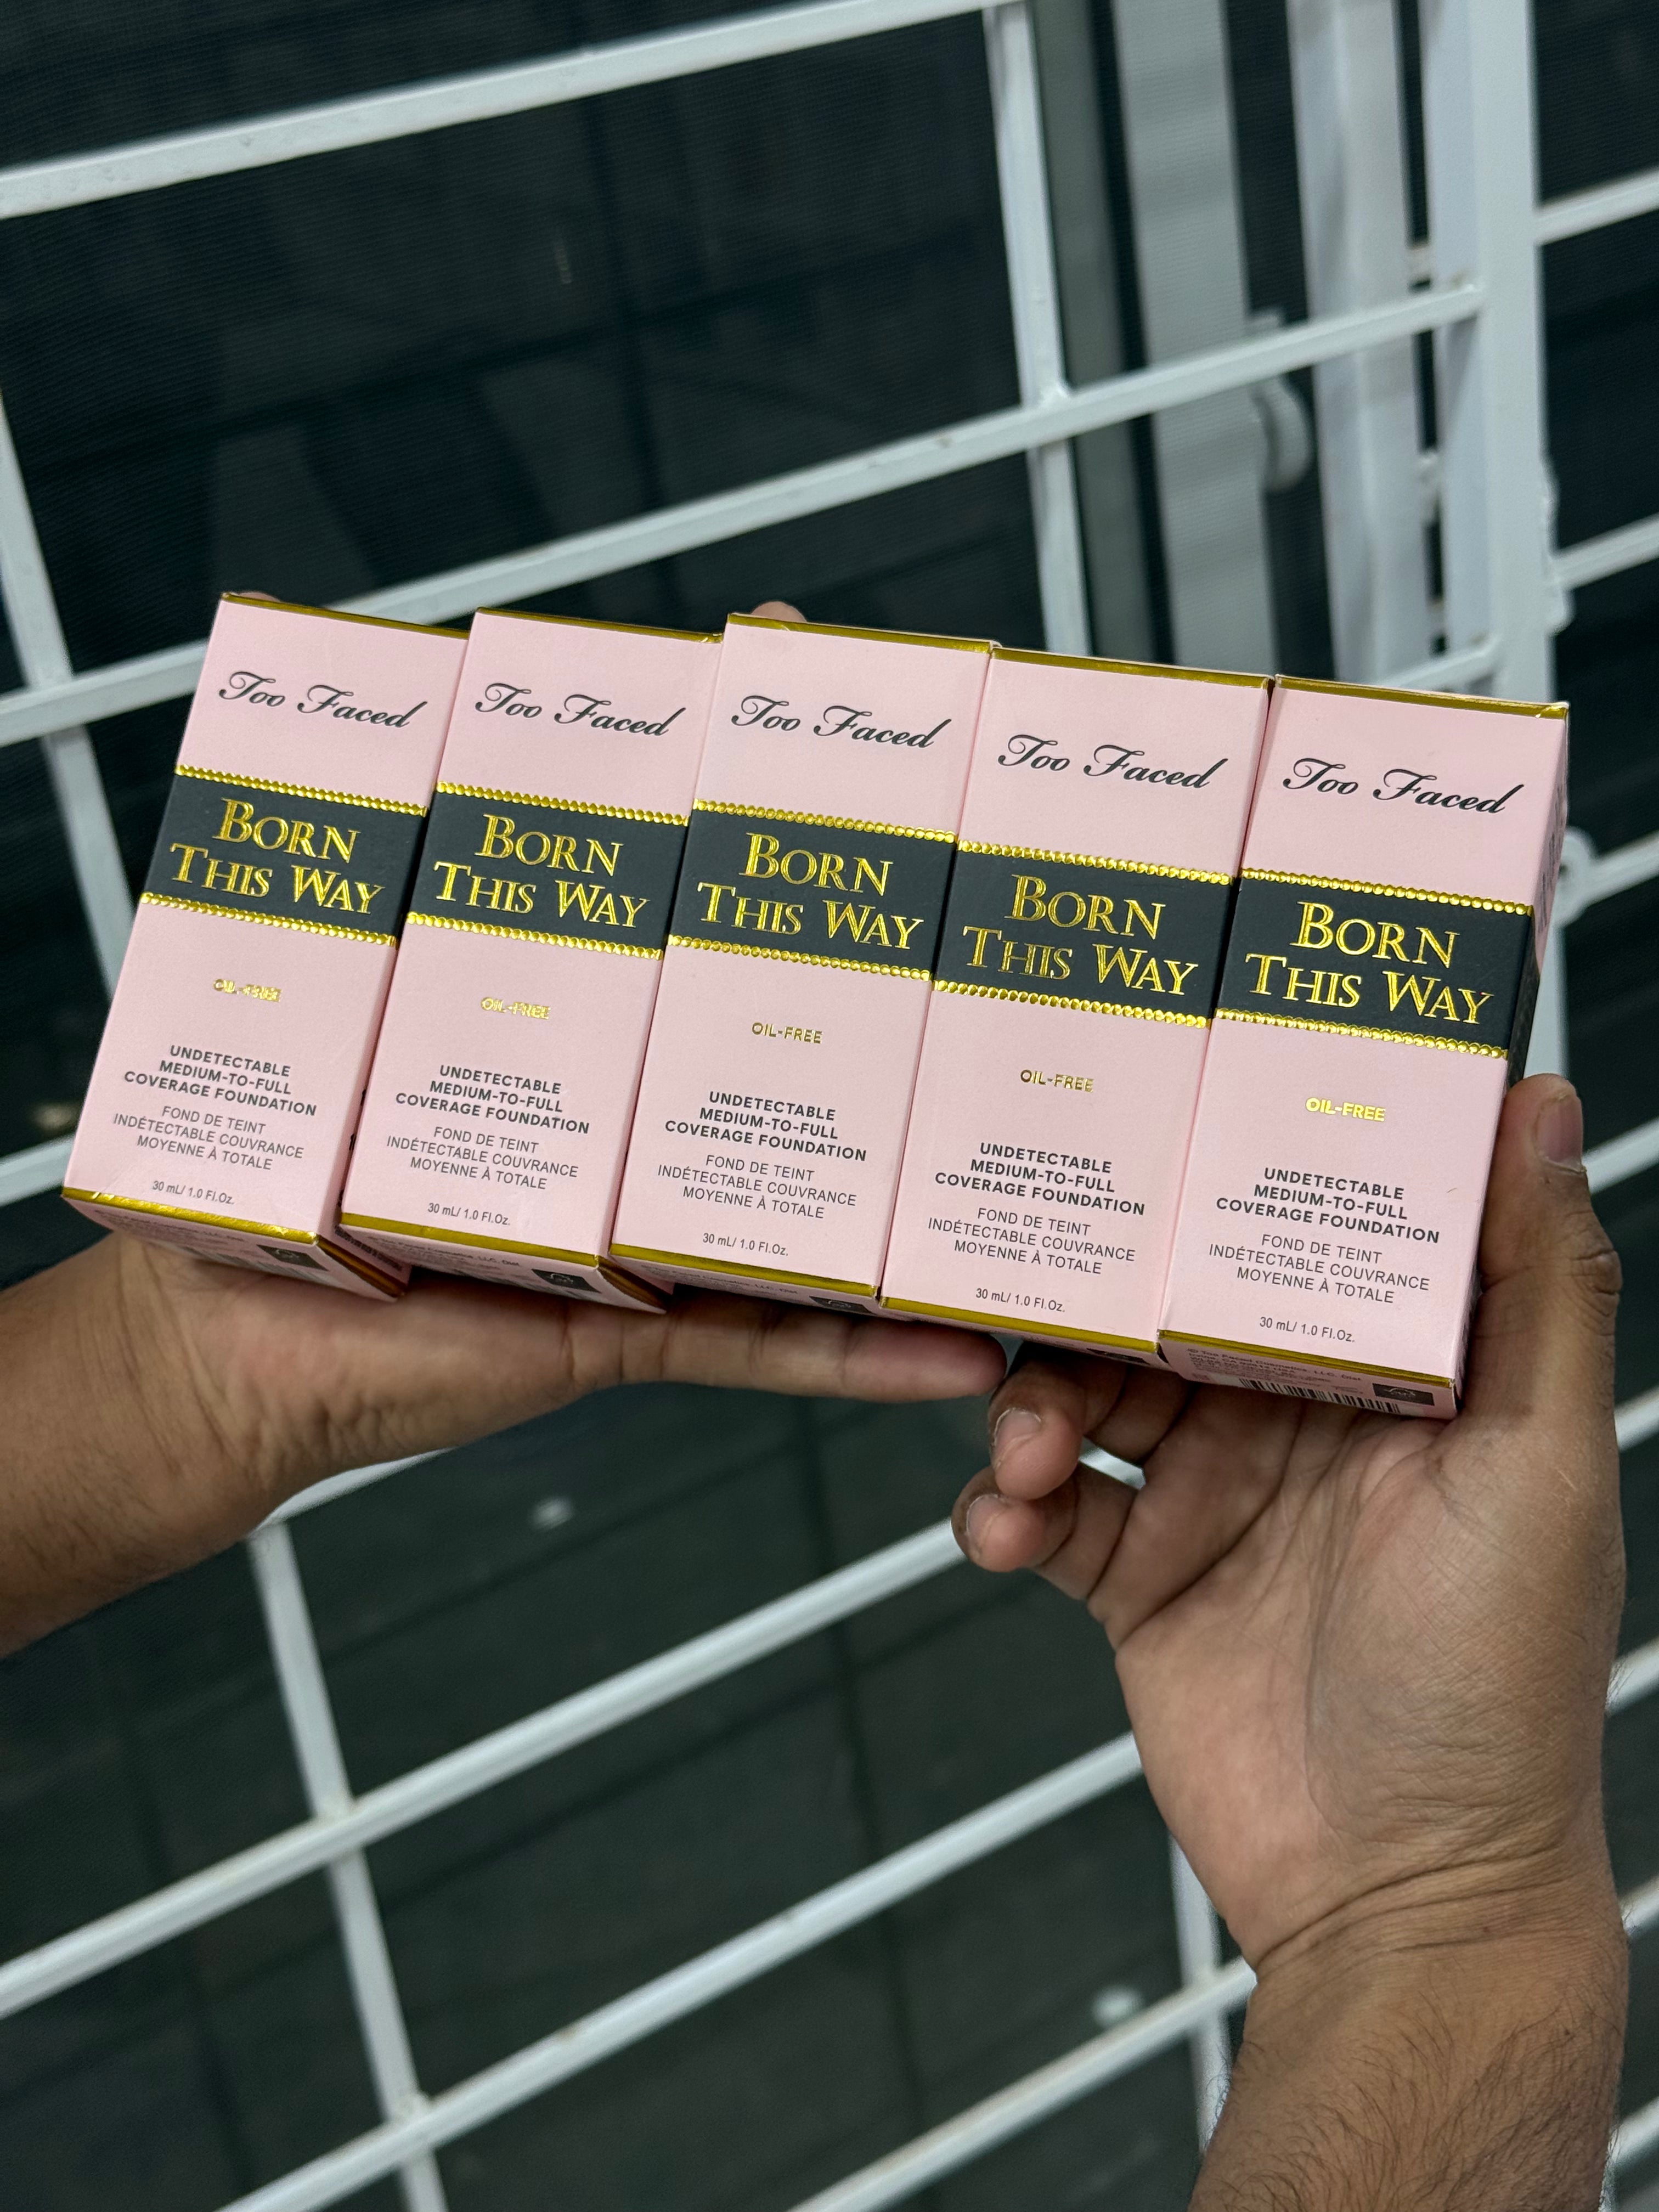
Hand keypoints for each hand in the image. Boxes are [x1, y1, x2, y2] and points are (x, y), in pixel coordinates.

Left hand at [0, 598, 1003, 1650]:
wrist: (217, 1348)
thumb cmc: (258, 1159)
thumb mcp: (334, 986)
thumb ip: (398, 863)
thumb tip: (404, 692)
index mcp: (573, 1006)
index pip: (688, 886)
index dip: (759, 796)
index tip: (830, 691)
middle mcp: (630, 1105)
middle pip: (780, 1029)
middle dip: (890, 969)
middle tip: (995, 891)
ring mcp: (648, 1222)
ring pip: (816, 1193)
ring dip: (924, 1179)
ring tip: (1041, 1132)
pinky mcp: (638, 1334)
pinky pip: (768, 1344)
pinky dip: (862, 1353)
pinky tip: (962, 1350)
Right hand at [953, 1074, 1626, 2205]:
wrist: (1401, 1891)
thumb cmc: (1497, 1683)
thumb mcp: (1538, 1464)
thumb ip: (1537, 1284)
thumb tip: (1539, 1103)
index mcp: (1390, 1369)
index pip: (1295, 1225)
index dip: (1231, 1163)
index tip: (1165, 1098)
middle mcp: (1295, 1416)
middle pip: (1165, 1295)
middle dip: (1097, 1283)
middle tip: (1042, 1280)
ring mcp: (1210, 1494)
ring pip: (1085, 1387)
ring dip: (1032, 1399)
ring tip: (1027, 1450)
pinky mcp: (1137, 1575)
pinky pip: (1041, 1505)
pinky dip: (1002, 1505)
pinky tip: (1006, 1525)